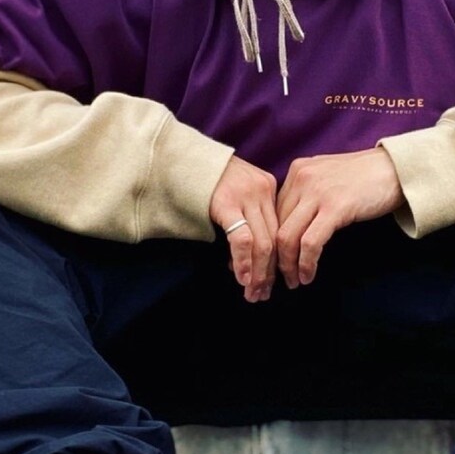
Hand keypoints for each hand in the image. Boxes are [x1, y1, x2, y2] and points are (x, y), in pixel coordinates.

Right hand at [209, 155, 278, 302]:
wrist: (175, 158)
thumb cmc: (202, 179)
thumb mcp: (234, 191)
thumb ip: (246, 215)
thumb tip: (250, 257)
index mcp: (268, 187)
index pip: (279, 230)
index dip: (276, 260)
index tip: (273, 282)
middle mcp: (262, 190)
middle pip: (274, 239)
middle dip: (270, 272)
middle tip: (263, 295)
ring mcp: (246, 195)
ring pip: (263, 243)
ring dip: (258, 273)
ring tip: (253, 293)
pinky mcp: (227, 203)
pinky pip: (243, 239)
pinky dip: (244, 262)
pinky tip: (242, 278)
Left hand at [275, 148, 404, 288]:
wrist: (398, 169)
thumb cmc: (366, 178)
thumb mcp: (328, 178)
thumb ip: (307, 194)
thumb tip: (291, 226)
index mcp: (297, 170)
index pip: (273, 212)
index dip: (270, 241)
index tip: (272, 261)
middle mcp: (302, 178)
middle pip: (275, 226)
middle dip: (274, 258)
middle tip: (280, 279)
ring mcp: (317, 192)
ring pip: (287, 237)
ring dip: (288, 265)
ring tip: (295, 282)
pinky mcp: (335, 207)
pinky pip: (310, 242)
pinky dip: (306, 263)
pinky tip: (308, 275)